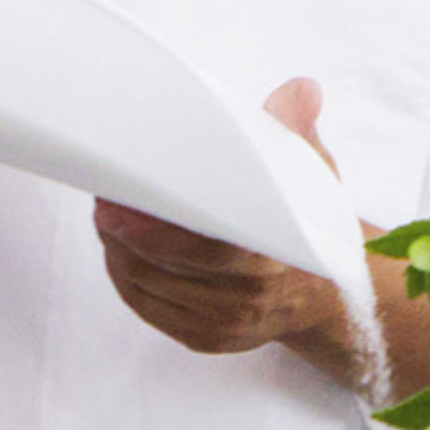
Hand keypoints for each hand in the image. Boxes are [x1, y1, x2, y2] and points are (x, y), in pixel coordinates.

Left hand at [93, 78, 344, 357]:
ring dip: (117, 247)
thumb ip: (297, 131)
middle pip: (165, 263)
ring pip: (147, 283)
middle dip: (124, 228)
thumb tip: (301, 92)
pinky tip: (119, 245)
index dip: (156, 227)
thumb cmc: (310, 227)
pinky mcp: (202, 337)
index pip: (208, 247)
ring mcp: (223, 323)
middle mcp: (250, 297)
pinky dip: (124, 273)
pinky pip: (146, 304)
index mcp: (278, 255)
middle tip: (105, 194)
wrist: (324, 293)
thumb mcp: (315, 173)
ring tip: (108, 211)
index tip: (122, 199)